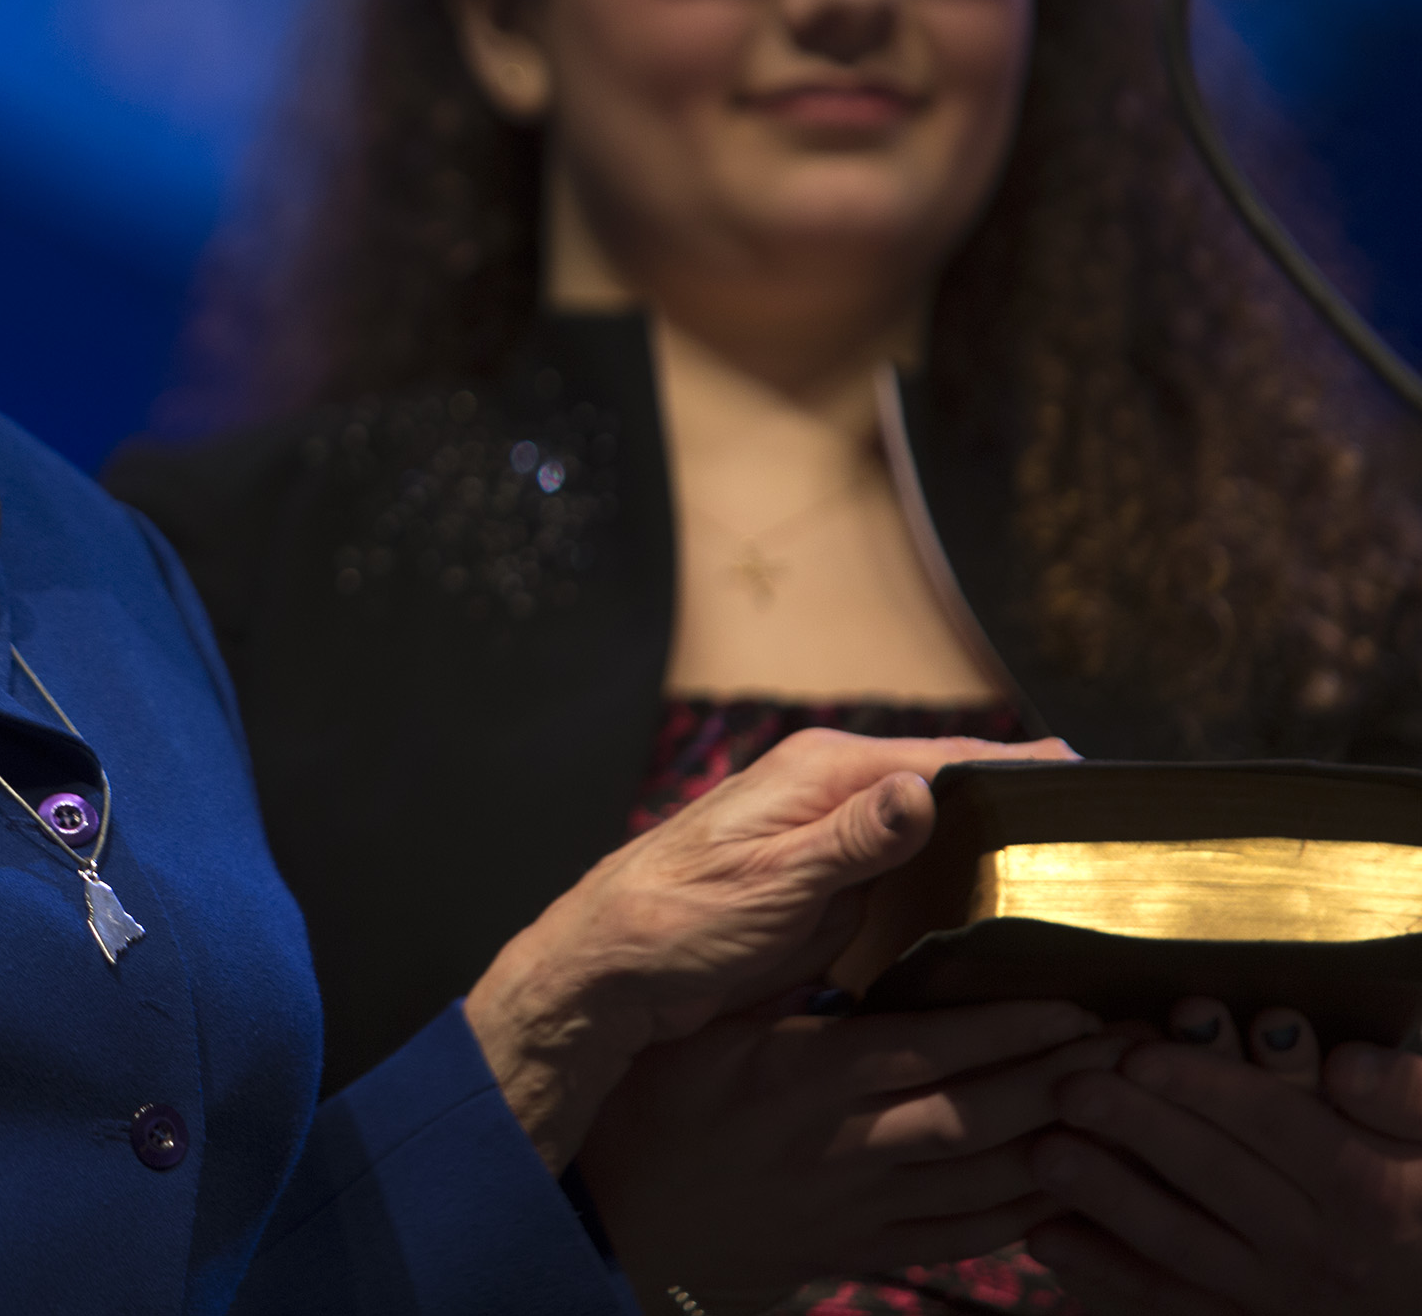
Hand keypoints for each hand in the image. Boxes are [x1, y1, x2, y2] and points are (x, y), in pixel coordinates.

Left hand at [465, 728, 1072, 1166]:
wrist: (611, 970)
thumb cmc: (676, 921)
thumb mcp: (769, 883)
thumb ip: (851, 839)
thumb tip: (923, 787)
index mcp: (825, 772)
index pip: (950, 756)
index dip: (1026, 769)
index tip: (1101, 784)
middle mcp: (837, 795)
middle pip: (956, 791)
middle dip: (1027, 811)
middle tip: (1115, 844)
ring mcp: (838, 842)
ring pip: (942, 837)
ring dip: (1000, 854)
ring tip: (1086, 883)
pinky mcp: (835, 889)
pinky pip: (915, 878)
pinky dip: (960, 890)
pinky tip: (1009, 922)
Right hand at [578, 996, 1124, 1298]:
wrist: (624, 1217)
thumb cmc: (660, 1102)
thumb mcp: (708, 1022)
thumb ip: (785, 974)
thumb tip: (847, 901)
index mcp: (806, 1074)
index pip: (934, 1048)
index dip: (1014, 1027)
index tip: (1078, 1002)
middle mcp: (844, 1144)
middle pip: (982, 1114)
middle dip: (1066, 1080)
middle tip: (1138, 1048)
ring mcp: (861, 1206)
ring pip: (987, 1180)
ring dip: (1065, 1143)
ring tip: (1128, 1107)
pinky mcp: (866, 1248)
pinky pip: (966, 1238)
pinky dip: (1026, 1213)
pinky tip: (1069, 1181)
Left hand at [1027, 1000, 1421, 1312]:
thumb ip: (1405, 1095)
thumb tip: (1345, 1064)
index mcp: (1367, 1187)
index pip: (1275, 1124)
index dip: (1204, 1087)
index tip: (1140, 1053)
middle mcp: (1321, 1246)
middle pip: (1217, 1177)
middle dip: (1137, 1131)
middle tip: (1068, 1088)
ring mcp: (1282, 1293)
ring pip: (1184, 1243)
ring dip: (1109, 1199)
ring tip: (1044, 1155)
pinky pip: (1176, 1303)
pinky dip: (1109, 1275)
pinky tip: (1046, 1241)